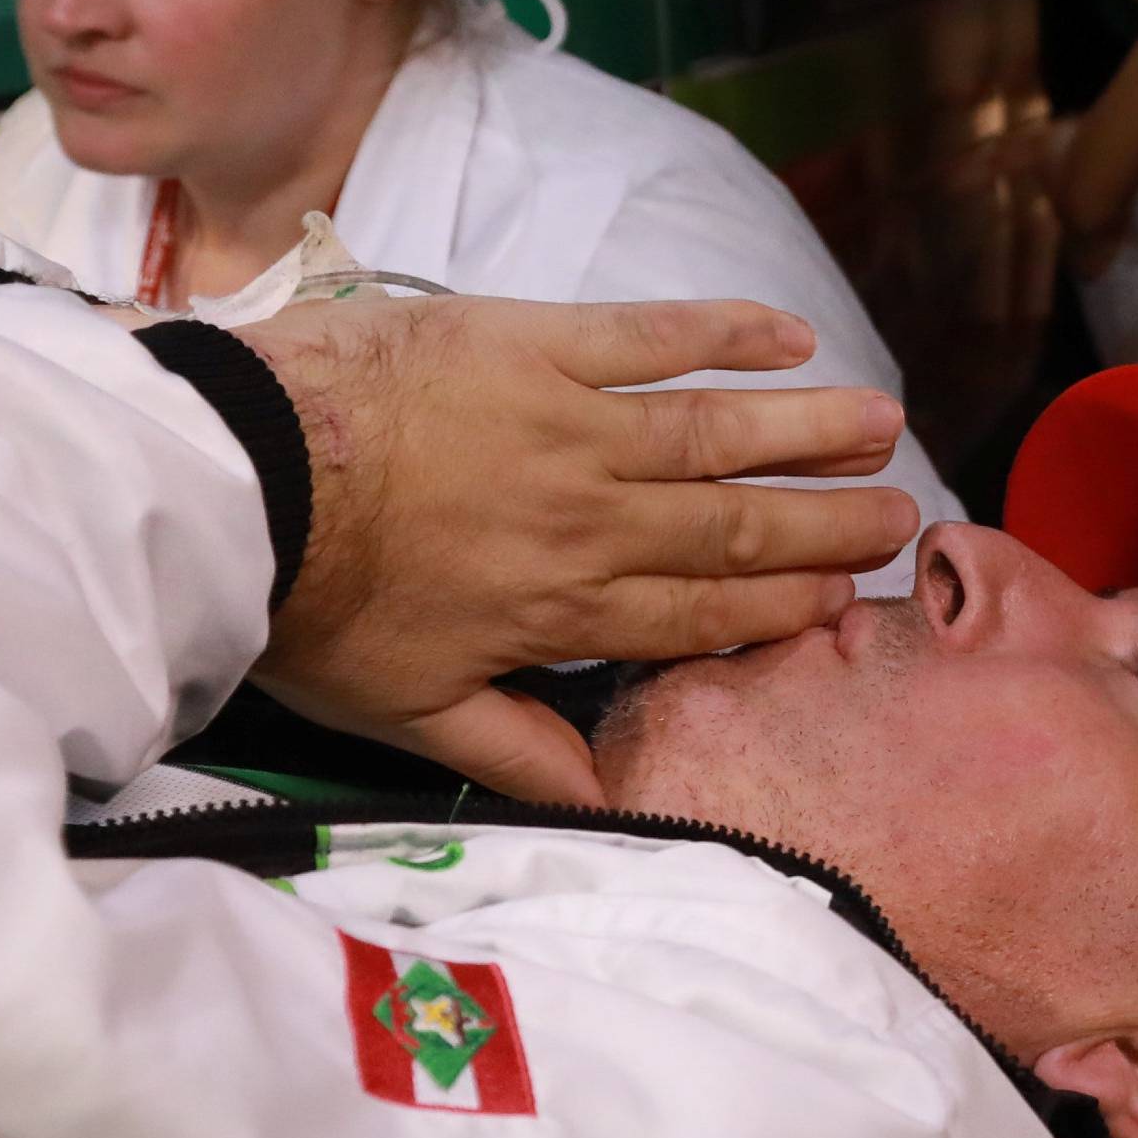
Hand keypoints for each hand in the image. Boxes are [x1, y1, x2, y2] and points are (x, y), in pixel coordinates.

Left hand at [237, 294, 919, 802]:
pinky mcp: (534, 340)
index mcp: (568, 609)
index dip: (786, 601)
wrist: (236, 479)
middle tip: (901, 512)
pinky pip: (651, 333)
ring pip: (717, 430)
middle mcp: (593, 517)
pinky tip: (789, 332)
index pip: (705, 608)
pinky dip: (724, 329)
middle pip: (734, 522)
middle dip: (826, 521)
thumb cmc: (314, 604)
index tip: (847, 593)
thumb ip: (521, 753)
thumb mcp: (410, 714)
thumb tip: (608, 807)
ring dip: (806, 428)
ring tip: (884, 424)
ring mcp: (570, 422)